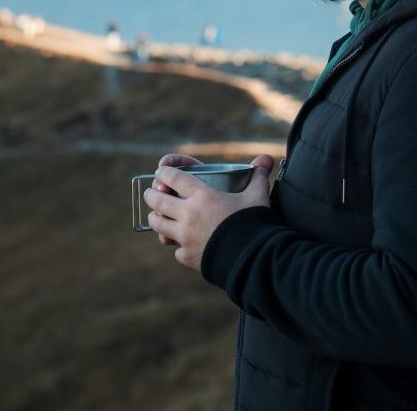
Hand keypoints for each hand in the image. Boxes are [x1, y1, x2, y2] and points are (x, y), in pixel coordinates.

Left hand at [144, 154, 274, 271]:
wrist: (252, 258)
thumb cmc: (253, 223)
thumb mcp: (257, 196)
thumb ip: (258, 177)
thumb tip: (266, 159)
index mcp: (202, 196)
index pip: (174, 179)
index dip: (165, 173)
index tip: (161, 172)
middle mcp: (188, 215)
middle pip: (159, 202)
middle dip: (151, 195)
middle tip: (150, 193)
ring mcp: (185, 237)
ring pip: (159, 226)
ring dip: (155, 219)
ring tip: (155, 217)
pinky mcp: (188, 257)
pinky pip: (176, 249)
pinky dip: (177, 245)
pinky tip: (181, 244)